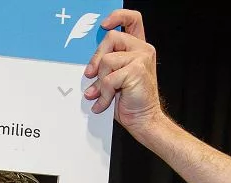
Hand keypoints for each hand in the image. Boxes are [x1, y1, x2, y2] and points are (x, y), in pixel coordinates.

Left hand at [83, 9, 162, 131]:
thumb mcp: (113, 78)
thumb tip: (88, 67)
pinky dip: (103, 93)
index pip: (132, 19)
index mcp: (137, 48)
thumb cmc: (128, 100)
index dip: (117, 16)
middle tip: (90, 75)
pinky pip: (108, 78)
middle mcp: (142, 49)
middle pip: (111, 37)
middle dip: (96, 58)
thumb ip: (105, 65)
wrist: (143, 119)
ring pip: (107, 60)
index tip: (103, 25)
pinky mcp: (137, 70)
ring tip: (102, 95)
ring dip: (100, 82)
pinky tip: (105, 103)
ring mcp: (142, 58)